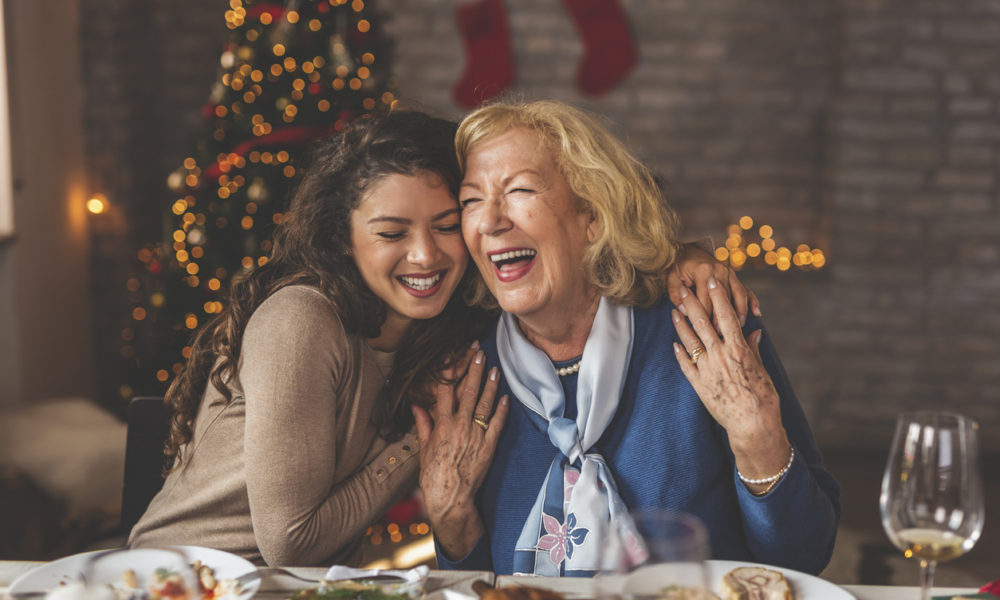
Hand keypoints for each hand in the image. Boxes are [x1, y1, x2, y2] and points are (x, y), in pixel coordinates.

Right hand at [412, 343, 509, 558]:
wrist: (450, 499)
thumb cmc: (433, 476)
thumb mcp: (424, 449)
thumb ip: (423, 424)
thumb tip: (417, 406)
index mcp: (442, 426)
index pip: (445, 391)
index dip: (450, 371)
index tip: (454, 356)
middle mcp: (459, 427)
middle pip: (467, 392)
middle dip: (474, 370)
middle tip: (478, 353)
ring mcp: (476, 436)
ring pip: (484, 404)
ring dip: (490, 385)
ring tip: (494, 368)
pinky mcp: (489, 447)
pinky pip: (497, 424)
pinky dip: (502, 410)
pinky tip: (505, 397)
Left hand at [668, 243, 760, 326]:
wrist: (689, 251)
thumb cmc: (679, 267)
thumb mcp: (672, 278)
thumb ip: (675, 295)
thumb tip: (684, 311)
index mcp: (703, 271)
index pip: (705, 299)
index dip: (705, 317)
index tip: (704, 332)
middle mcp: (719, 271)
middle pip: (723, 299)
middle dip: (722, 318)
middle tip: (721, 336)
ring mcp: (729, 272)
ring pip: (738, 294)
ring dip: (740, 311)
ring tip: (740, 326)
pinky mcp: (734, 276)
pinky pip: (746, 289)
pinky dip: (752, 300)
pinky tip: (757, 312)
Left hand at [670, 277, 789, 491]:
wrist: (753, 425)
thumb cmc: (763, 397)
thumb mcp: (762, 369)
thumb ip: (754, 348)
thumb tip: (753, 331)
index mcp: (739, 349)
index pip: (726, 316)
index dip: (718, 296)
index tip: (712, 281)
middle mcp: (720, 356)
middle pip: (702, 323)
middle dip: (692, 303)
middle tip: (682, 288)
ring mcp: (707, 370)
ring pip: (690, 341)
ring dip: (680, 324)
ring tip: (673, 311)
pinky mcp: (699, 385)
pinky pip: (686, 365)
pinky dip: (680, 352)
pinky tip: (674, 342)